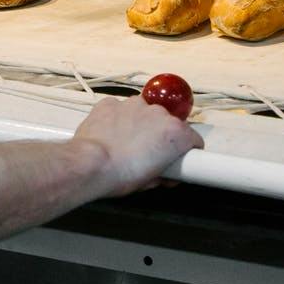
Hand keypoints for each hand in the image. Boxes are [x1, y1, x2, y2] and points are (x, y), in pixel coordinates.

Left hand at [72, 96, 202, 197]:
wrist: (90, 165)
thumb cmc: (121, 175)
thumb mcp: (152, 181)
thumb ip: (165, 171)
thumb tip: (165, 173)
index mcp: (175, 133)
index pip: (193, 139)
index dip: (186, 150)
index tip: (178, 157)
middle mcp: (158, 113)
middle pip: (167, 124)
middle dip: (161, 138)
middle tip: (148, 155)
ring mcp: (134, 105)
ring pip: (143, 113)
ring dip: (139, 125)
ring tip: (126, 145)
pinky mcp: (112, 103)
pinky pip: (120, 109)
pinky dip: (118, 119)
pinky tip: (111, 134)